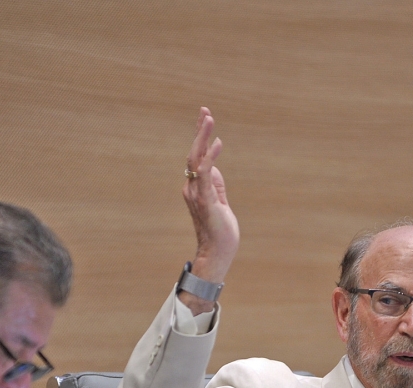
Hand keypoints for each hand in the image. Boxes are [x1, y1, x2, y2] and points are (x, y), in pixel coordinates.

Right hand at [182, 108, 238, 290]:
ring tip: (209, 118)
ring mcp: (197, 193)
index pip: (196, 157)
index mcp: (195, 188)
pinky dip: (210, 157)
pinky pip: (205, 173)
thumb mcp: (220, 202)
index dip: (200, 137)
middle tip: (205, 110)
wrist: (218, 252)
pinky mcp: (206, 199)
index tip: (205, 117)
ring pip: (196, 159)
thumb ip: (216, 184)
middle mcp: (192, 188)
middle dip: (199, 131)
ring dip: (203, 138)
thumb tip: (213, 167)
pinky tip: (217, 143)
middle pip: (193, 153)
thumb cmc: (220, 230)